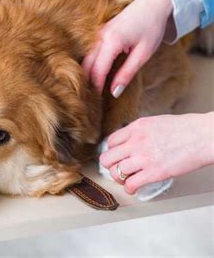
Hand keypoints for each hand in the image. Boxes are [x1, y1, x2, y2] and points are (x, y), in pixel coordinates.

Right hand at [83, 0, 172, 96]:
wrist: (153, 3)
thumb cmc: (151, 28)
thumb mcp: (143, 54)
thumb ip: (127, 74)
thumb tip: (115, 92)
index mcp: (112, 41)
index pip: (98, 69)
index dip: (96, 86)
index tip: (97, 100)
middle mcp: (101, 37)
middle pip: (87, 64)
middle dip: (88, 81)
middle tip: (92, 97)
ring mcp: (99, 33)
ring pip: (86, 58)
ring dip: (88, 73)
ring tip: (93, 88)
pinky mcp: (101, 33)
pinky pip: (91, 52)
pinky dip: (91, 64)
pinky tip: (95, 73)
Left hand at [99, 113, 213, 193]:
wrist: (203, 136)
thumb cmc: (185, 129)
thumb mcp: (155, 122)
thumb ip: (140, 132)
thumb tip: (132, 141)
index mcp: (136, 128)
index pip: (111, 141)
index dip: (113, 151)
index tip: (117, 156)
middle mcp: (135, 142)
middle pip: (108, 158)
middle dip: (110, 165)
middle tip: (116, 169)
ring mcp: (143, 157)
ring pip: (115, 172)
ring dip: (119, 178)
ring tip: (125, 180)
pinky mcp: (154, 172)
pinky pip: (131, 184)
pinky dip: (129, 188)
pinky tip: (133, 188)